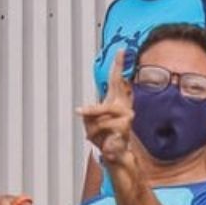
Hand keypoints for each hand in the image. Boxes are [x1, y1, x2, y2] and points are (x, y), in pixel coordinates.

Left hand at [78, 51, 136, 170]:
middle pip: (102, 100)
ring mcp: (127, 116)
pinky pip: (101, 125)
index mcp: (117, 101)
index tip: (121, 49)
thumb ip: (90, 112)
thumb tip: (84, 111)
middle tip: (78, 112)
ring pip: (98, 114)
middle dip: (90, 109)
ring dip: (91, 127)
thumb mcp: (92, 121)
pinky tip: (103, 141)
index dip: (119, 64)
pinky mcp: (124, 126)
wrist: (114, 154)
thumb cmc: (104, 137)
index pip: (117, 80)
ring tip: (95, 136)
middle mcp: (124, 105)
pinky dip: (95, 133)